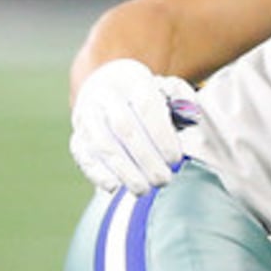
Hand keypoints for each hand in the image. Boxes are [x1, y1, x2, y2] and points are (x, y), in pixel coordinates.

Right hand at [70, 59, 201, 196]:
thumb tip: (192, 117)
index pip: (146, 107)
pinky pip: (82, 153)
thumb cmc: (145, 95)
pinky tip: (114, 187)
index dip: (161, 136)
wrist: (106, 85)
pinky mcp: (77, 133)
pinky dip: (96, 172)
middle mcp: (105, 94)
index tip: (175, 159)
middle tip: (163, 180)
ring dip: (123, 170)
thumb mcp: (165, 88)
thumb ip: (182, 100)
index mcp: (132, 80)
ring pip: (102, 143)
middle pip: (124, 127)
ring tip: (142, 190)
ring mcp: (86, 114)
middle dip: (145, 159)